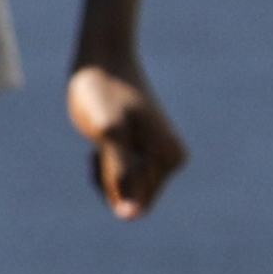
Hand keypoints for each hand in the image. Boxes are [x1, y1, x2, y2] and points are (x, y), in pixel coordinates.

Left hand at [67, 57, 189, 218]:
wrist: (102, 58)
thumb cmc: (102, 93)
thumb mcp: (108, 134)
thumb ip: (120, 175)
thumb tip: (130, 216)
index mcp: (170, 159)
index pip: (135, 206)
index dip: (110, 187)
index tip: (104, 154)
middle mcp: (171, 159)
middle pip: (131, 199)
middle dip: (108, 180)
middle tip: (101, 144)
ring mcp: (157, 153)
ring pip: (123, 187)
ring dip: (104, 171)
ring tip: (101, 139)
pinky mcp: (143, 147)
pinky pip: (122, 175)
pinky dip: (105, 163)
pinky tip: (103, 137)